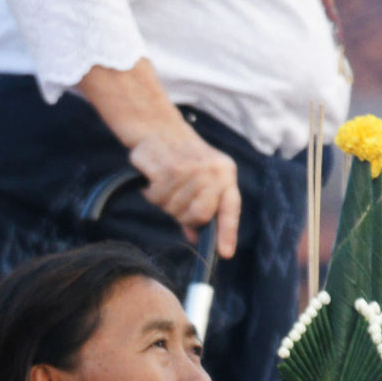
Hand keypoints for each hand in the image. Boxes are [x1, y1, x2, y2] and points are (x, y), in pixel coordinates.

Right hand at [129, 119, 240, 258]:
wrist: (158, 127)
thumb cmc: (181, 158)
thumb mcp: (199, 182)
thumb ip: (200, 209)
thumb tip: (196, 237)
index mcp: (225, 174)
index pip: (230, 208)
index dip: (227, 233)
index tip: (225, 253)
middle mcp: (213, 170)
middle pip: (197, 215)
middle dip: (182, 214)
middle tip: (174, 199)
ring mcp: (192, 168)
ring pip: (173, 207)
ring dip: (162, 200)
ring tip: (163, 180)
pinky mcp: (169, 165)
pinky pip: (157, 196)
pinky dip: (151, 191)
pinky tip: (152, 176)